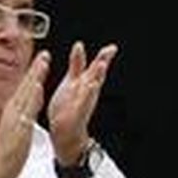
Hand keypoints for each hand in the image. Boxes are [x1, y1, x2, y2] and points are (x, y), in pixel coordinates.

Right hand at [0, 51, 49, 177]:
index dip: (32, 75)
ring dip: (34, 77)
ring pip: (26, 94)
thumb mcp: (13, 131)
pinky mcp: (18, 128)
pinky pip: (26, 110)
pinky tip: (37, 87)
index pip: (23, 90)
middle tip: (44, 54)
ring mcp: (15, 119)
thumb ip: (19, 118)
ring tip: (43, 62)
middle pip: (25, 87)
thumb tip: (23, 111)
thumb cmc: (6, 154)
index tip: (40, 62)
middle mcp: (13, 113)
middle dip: (35, 70)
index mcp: (12, 113)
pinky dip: (32, 97)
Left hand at [48, 40, 116, 161]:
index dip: (104, 56)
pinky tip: (91, 86)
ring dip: (98, 76)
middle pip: (97, 74)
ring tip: (102, 65)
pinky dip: (87, 95)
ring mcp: (84, 101)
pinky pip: (83, 102)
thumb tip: (80, 44)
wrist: (65, 132)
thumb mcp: (72, 80)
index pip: (96, 66)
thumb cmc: (68, 105)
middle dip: (103, 63)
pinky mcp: (77, 112)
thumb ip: (77, 63)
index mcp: (85, 81)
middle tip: (110, 51)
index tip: (112, 47)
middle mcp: (87, 90)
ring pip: (93, 86)